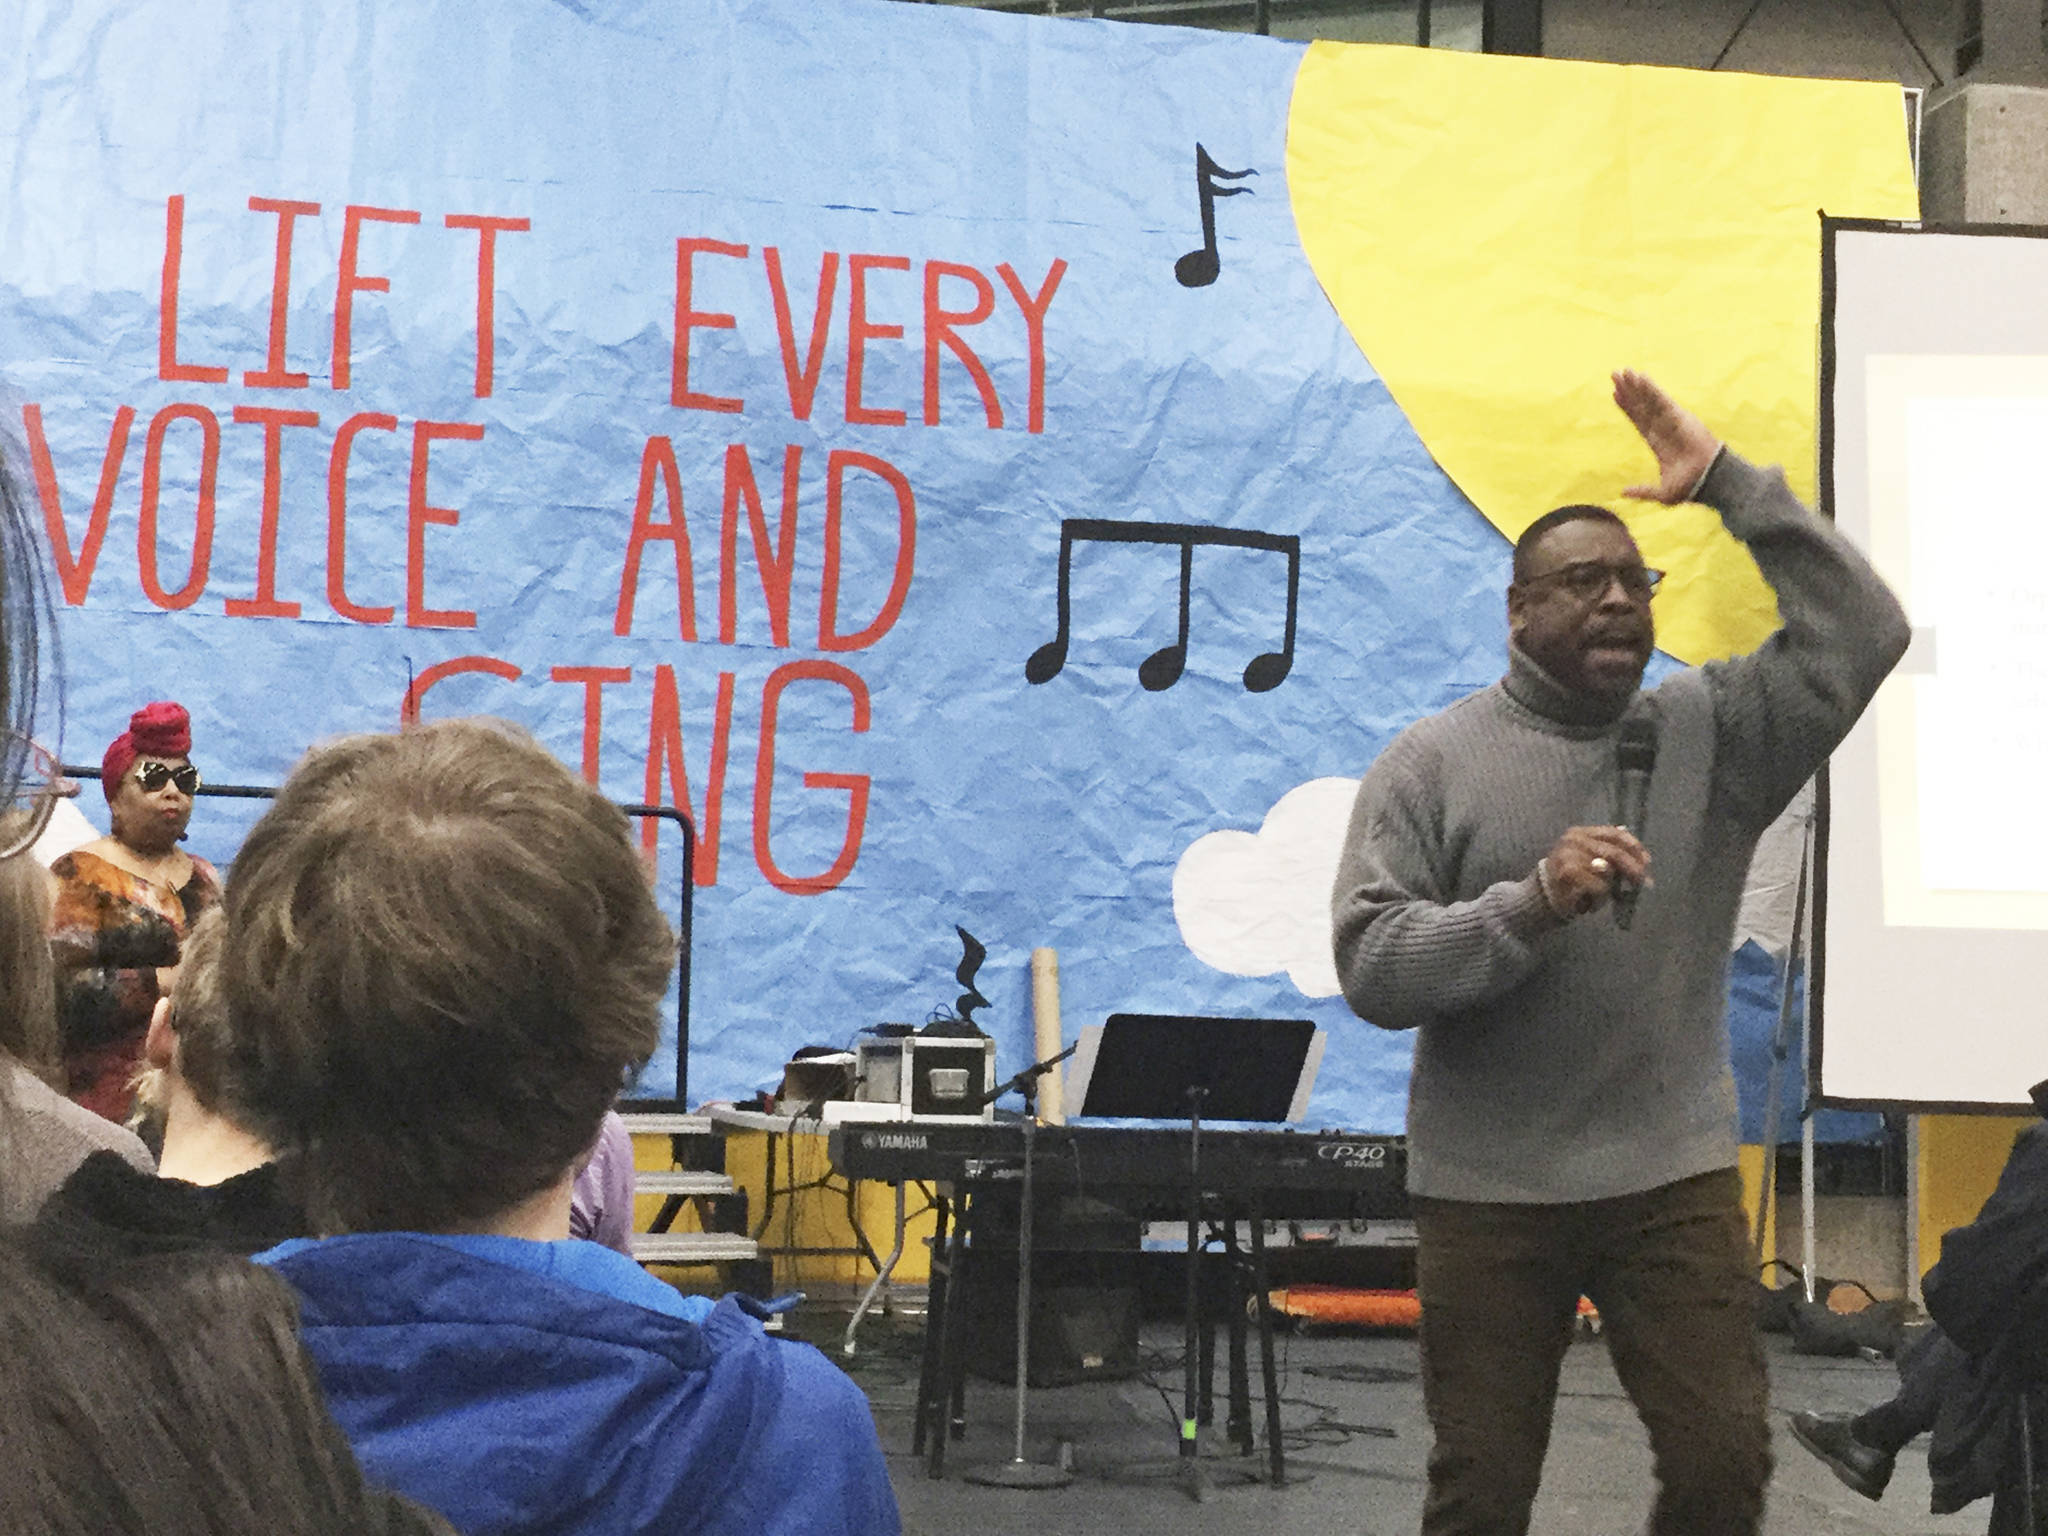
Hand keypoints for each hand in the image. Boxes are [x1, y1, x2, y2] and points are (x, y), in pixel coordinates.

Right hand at [1538, 826, 1650, 918]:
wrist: (1541, 898)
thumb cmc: (1570, 880)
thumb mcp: (1591, 863)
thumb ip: (1611, 856)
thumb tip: (1643, 857)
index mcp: (1580, 833)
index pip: (1615, 834)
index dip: (1635, 848)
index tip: (1647, 862)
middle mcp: (1573, 840)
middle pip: (1614, 852)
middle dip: (1633, 869)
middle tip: (1644, 883)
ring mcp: (1569, 855)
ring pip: (1608, 871)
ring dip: (1610, 889)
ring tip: (1600, 896)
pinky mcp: (1568, 873)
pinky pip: (1599, 886)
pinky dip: (1600, 899)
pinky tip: (1589, 903)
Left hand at [1612, 369, 1719, 503]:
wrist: (1707, 480)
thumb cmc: (1690, 486)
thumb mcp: (1662, 492)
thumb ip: (1642, 490)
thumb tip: (1623, 492)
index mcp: (1659, 443)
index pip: (1639, 421)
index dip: (1627, 408)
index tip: (1616, 395)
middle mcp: (1664, 428)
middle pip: (1641, 406)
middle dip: (1628, 391)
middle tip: (1614, 374)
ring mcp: (1671, 420)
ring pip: (1649, 400)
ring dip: (1636, 385)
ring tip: (1622, 372)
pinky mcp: (1679, 416)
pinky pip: (1661, 400)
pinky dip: (1650, 388)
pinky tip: (1639, 377)